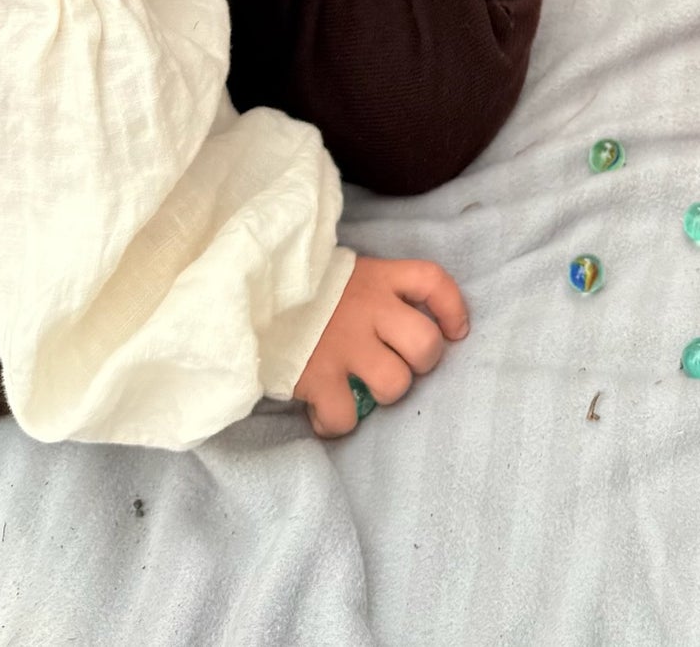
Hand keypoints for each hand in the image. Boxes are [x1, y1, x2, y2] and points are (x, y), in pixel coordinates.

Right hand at [294, 255, 469, 436]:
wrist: (243, 294)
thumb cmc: (300, 290)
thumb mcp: (345, 276)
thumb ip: (376, 292)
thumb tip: (407, 328)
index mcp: (378, 277)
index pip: (433, 282)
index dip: (453, 308)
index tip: (456, 331)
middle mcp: (368, 309)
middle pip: (425, 345)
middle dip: (421, 363)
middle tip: (400, 364)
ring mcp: (344, 344)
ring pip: (394, 385)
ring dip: (382, 394)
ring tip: (360, 387)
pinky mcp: (316, 377)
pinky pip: (346, 417)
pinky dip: (337, 423)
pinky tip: (324, 411)